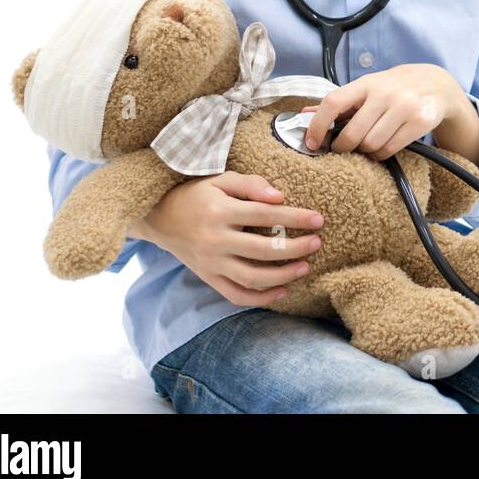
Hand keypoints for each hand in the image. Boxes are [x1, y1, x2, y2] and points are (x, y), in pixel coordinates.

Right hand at [130, 172, 324, 306]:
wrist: (160, 217)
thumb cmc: (197, 194)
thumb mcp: (221, 180)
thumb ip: (251, 184)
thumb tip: (279, 197)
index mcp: (219, 212)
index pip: (265, 215)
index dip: (295, 218)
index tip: (318, 220)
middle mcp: (214, 240)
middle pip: (262, 250)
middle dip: (295, 248)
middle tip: (316, 243)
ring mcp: (210, 263)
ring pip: (251, 278)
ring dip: (283, 276)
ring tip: (305, 267)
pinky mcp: (208, 278)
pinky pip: (235, 295)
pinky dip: (260, 298)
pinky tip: (282, 291)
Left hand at [303, 63, 457, 160]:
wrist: (435, 84)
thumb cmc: (393, 89)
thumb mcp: (366, 88)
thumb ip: (338, 103)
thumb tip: (304, 114)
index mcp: (366, 83)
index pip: (333, 102)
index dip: (318, 125)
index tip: (312, 143)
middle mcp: (385, 93)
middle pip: (353, 133)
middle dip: (343, 147)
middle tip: (343, 149)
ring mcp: (404, 107)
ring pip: (371, 145)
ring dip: (365, 152)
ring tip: (367, 145)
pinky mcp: (420, 121)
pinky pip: (390, 149)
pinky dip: (381, 154)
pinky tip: (383, 146)